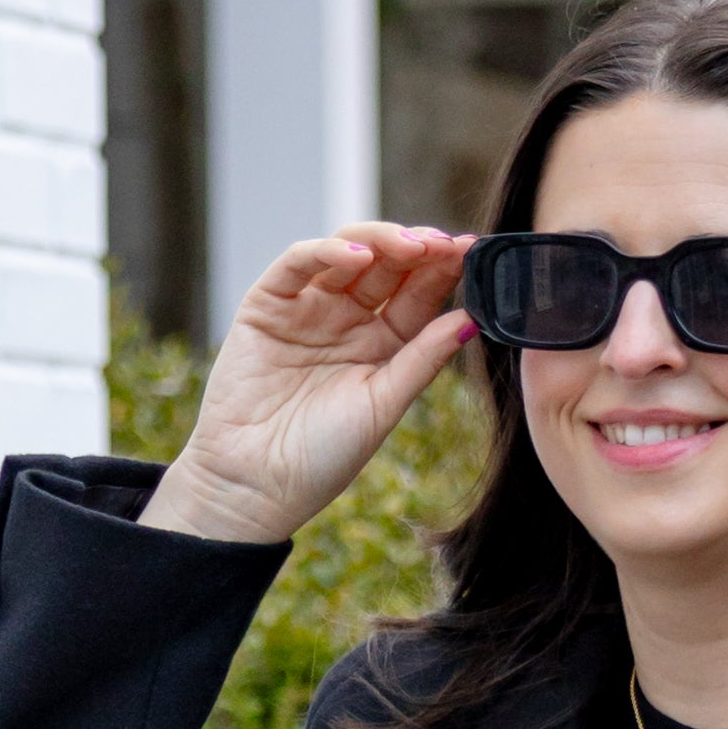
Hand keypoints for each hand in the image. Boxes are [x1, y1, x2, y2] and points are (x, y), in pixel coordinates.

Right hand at [142, 228, 472, 549]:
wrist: (255, 486)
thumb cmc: (322, 457)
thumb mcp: (384, 405)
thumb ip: (424, 359)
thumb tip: (472, 319)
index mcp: (382, 344)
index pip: (419, 294)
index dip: (444, 270)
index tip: (472, 252)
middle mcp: (347, 319)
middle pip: (388, 266)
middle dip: (419, 249)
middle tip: (446, 244)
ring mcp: (308, 308)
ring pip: (348, 253)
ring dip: (381, 242)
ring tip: (413, 246)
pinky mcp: (267, 304)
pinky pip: (298, 263)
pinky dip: (328, 251)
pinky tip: (359, 257)